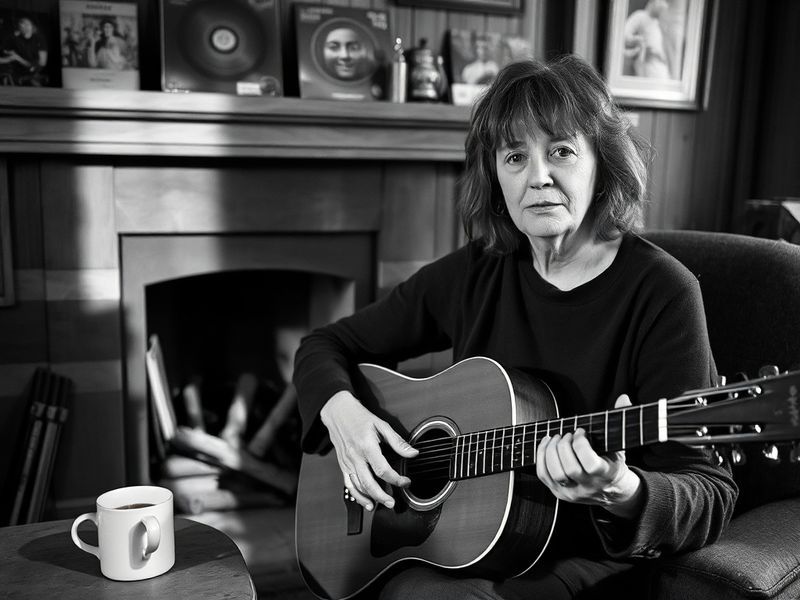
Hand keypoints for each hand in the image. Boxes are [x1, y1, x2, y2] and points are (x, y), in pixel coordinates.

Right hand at [320, 390, 417, 511]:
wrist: (338, 412)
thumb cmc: (360, 417)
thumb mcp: (381, 425)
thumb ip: (397, 441)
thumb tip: (413, 453)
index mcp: (367, 445)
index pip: (382, 469)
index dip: (395, 479)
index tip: (405, 481)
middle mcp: (355, 456)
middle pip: (368, 482)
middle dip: (382, 496)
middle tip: (393, 503)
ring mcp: (347, 462)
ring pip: (358, 486)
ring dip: (370, 498)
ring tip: (382, 504)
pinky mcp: (342, 465)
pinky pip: (349, 484)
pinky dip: (357, 496)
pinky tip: (366, 501)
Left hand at [535, 394, 643, 518]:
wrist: (611, 492)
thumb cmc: (613, 464)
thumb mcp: (620, 445)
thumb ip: (620, 422)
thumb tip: (624, 398)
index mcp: (605, 476)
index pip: (590, 464)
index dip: (581, 445)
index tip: (580, 432)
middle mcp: (588, 487)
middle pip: (569, 469)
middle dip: (564, 446)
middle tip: (566, 435)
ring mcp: (572, 492)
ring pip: (554, 473)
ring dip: (551, 451)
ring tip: (556, 438)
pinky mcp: (558, 492)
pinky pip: (543, 475)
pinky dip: (541, 457)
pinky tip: (546, 444)